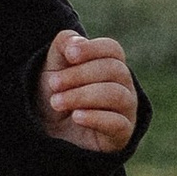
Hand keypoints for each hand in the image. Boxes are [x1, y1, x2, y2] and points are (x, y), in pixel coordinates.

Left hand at [35, 30, 137, 152]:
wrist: (49, 129)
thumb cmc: (57, 92)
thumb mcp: (53, 66)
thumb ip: (63, 46)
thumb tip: (77, 42)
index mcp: (110, 63)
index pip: (113, 49)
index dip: (92, 49)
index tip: (69, 55)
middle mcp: (124, 84)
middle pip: (114, 70)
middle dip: (79, 75)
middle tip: (53, 84)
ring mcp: (126, 109)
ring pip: (116, 95)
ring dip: (82, 96)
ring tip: (57, 102)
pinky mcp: (122, 134)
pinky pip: (118, 123)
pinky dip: (95, 117)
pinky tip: (76, 116)